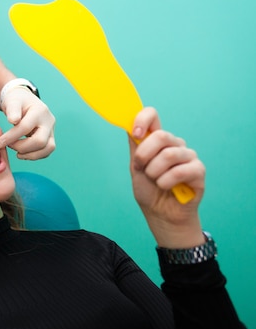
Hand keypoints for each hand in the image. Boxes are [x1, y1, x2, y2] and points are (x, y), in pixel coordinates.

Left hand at [0, 86, 55, 159]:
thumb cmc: (17, 101)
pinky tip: (22, 153)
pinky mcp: (50, 138)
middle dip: (22, 147)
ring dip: (30, 155)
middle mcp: (49, 121)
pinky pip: (46, 151)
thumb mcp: (12, 101)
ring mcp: (51, 130)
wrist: (25, 101)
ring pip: (47, 148)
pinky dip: (34, 155)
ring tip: (17, 153)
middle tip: (9, 146)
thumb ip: (12, 110)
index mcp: (40, 111)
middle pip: (40, 141)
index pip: (25, 128)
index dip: (11, 137)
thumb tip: (13, 120)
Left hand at [129, 107, 205, 246]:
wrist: (160, 214)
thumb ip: (136, 146)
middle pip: (160, 135)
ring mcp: (188, 156)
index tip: (136, 134)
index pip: (153, 115)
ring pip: (168, 155)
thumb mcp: (136, 165)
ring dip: (154, 173)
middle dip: (144, 156)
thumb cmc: (149, 189)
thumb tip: (130, 125)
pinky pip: (180, 171)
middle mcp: (174, 144)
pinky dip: (166, 182)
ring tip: (156, 182)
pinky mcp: (198, 170)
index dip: (142, 119)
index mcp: (157, 140)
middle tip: (142, 170)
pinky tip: (167, 188)